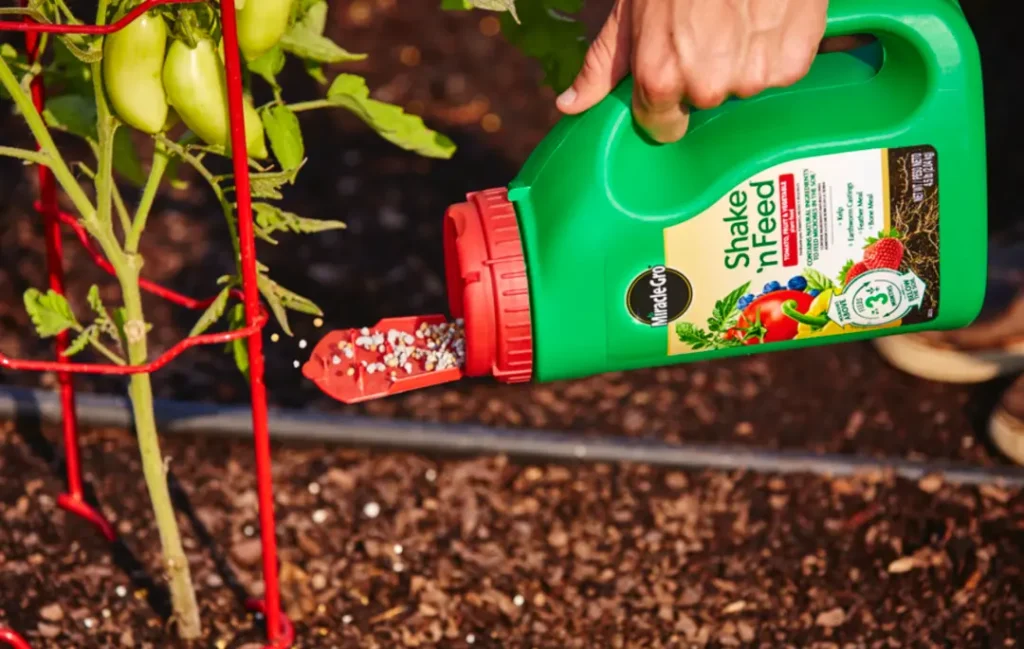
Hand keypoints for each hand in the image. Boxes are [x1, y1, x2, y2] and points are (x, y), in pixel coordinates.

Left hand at [555, 0, 833, 142]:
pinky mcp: (792, 62)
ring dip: (742, 59)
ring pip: (744, 86)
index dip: (665, 104)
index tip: (672, 76)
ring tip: (737, 16)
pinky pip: (781, 71)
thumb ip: (603, 66)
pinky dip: (776, 48)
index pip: (663, 128)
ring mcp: (752, 76)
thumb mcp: (628, 13)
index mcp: (660, 78)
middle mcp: (706, 85)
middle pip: (704, 102)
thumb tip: (569, 105)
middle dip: (703, 73)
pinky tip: (764, 15)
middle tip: (705, 28)